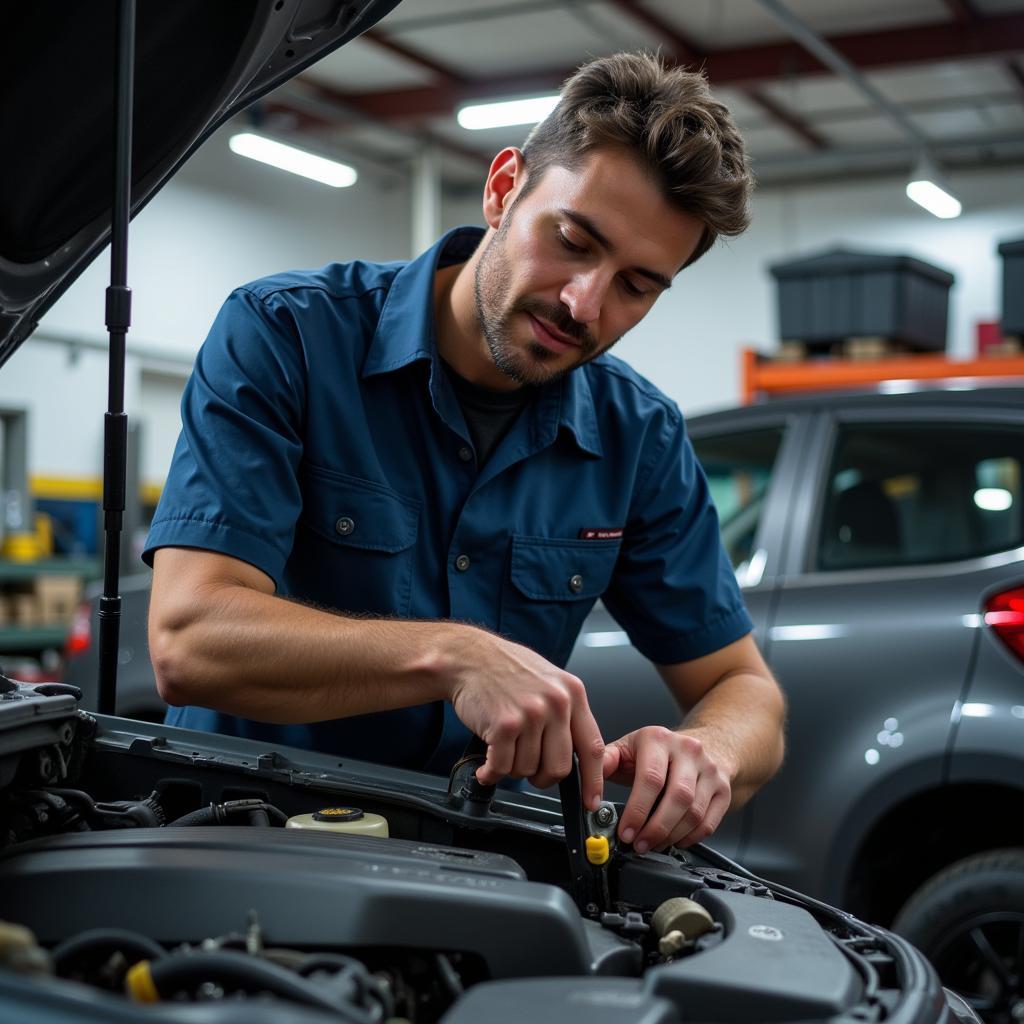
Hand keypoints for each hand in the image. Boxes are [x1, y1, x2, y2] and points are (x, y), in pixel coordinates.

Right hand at [447, 630, 604, 807]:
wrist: (468, 657)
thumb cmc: (505, 668)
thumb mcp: (549, 681)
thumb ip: (565, 714)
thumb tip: (575, 755)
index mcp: (572, 692)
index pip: (592, 746)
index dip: (593, 780)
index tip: (591, 800)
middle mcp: (556, 703)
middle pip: (559, 768)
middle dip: (541, 777)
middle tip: (528, 768)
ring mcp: (531, 714)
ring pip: (527, 770)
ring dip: (511, 768)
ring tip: (503, 748)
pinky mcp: (504, 725)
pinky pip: (502, 767)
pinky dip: (491, 772)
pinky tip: (486, 764)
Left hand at [603, 727, 731, 851]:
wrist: (704, 744)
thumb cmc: (659, 751)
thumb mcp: (629, 747)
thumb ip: (606, 761)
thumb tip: (585, 777)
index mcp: (658, 738)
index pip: (650, 778)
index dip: (637, 810)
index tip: (625, 832)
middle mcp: (688, 750)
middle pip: (676, 797)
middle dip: (655, 828)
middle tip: (639, 845)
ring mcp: (710, 769)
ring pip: (693, 812)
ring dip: (671, 836)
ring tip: (653, 844)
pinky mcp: (724, 788)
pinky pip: (709, 822)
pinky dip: (690, 838)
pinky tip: (675, 840)